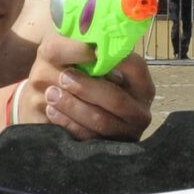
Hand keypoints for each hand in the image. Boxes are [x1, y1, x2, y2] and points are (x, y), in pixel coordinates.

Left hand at [25, 35, 154, 140]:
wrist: (76, 109)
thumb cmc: (83, 76)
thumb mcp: (87, 58)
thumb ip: (89, 48)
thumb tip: (87, 46)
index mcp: (141, 82)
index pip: (134, 67)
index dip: (113, 60)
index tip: (90, 53)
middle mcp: (140, 108)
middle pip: (116, 99)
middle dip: (87, 88)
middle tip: (62, 77)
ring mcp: (127, 131)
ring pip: (100, 121)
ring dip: (73, 107)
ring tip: (51, 94)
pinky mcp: (109, 147)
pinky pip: (88, 138)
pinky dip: (68, 124)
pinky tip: (52, 111)